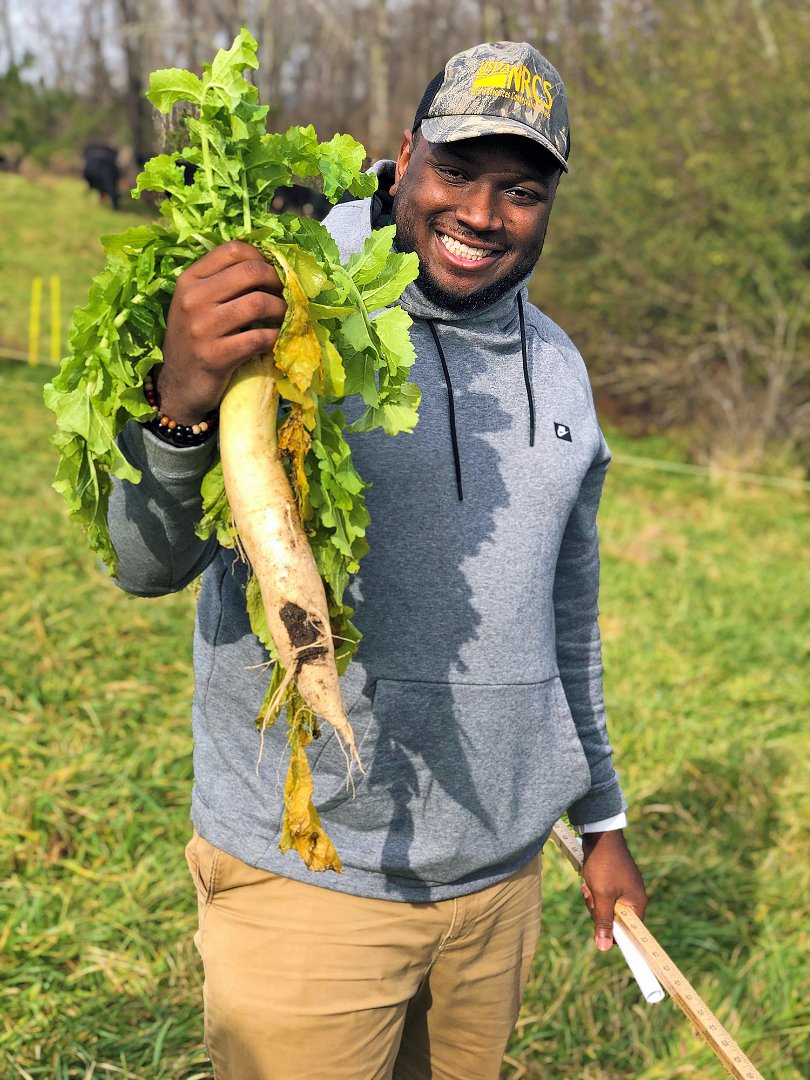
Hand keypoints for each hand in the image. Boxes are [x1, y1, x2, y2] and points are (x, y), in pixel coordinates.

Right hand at [158, 240, 286, 422]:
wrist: (178, 386)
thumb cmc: (195, 341)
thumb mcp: (197, 305)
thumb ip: (221, 283)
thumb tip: (267, 266)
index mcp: (189, 280)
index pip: (232, 250)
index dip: (261, 256)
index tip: (273, 272)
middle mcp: (193, 299)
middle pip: (250, 271)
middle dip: (277, 281)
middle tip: (287, 294)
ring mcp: (203, 328)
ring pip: (258, 303)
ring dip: (282, 309)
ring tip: (286, 316)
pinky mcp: (216, 356)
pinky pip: (259, 338)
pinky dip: (276, 336)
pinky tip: (279, 338)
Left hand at [581, 830, 646, 951]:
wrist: (600, 835)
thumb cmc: (603, 864)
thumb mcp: (601, 895)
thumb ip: (603, 921)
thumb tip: (604, 948)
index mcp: (637, 904)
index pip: (630, 933)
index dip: (615, 936)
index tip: (601, 937)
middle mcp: (634, 898)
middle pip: (615, 921)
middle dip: (599, 912)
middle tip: (592, 896)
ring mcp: (625, 890)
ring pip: (606, 909)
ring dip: (594, 901)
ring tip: (590, 885)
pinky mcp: (615, 883)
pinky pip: (603, 897)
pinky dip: (594, 892)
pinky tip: (589, 881)